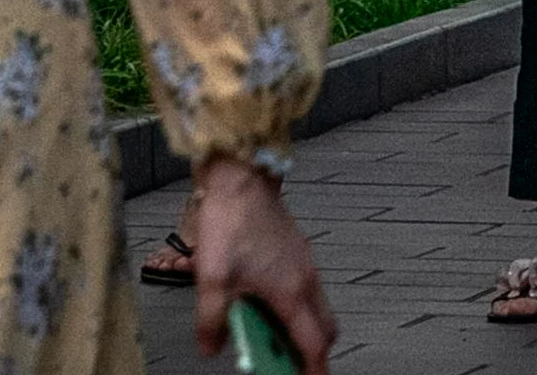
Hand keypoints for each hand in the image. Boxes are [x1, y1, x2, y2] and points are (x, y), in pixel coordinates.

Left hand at [194, 155, 340, 371]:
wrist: (240, 181)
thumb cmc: (231, 222)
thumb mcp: (212, 280)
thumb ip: (212, 321)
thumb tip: (211, 347)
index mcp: (290, 292)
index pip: (313, 343)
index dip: (314, 369)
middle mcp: (306, 280)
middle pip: (324, 330)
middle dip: (313, 352)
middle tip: (290, 364)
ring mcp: (305, 264)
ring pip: (319, 309)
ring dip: (304, 328)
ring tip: (273, 337)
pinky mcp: (299, 253)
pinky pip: (309, 290)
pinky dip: (298, 307)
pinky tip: (267, 303)